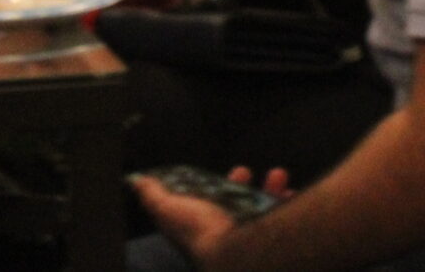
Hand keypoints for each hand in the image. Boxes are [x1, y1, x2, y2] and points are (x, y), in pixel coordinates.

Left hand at [130, 168, 289, 268]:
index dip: (219, 185)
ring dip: (270, 189)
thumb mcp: (169, 209)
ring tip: (277, 176)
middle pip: (239, 204)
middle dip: (244, 185)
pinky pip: (284, 218)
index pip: (211, 203)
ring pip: (263, 208)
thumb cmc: (201, 232)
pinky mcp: (270, 235)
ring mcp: (251, 235)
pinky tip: (289, 192)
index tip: (232, 170)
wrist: (235, 253)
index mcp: (205, 224)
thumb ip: (154, 196)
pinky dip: (286, 203)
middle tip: (246, 172)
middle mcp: (229, 232)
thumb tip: (136, 181)